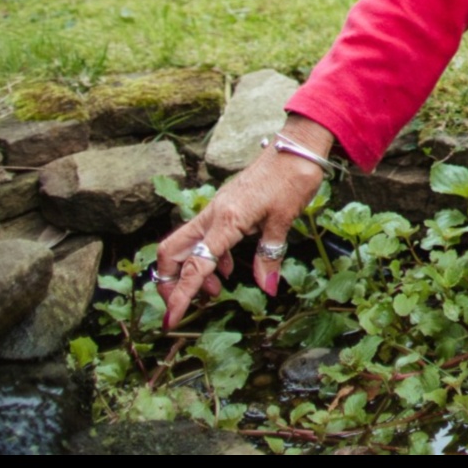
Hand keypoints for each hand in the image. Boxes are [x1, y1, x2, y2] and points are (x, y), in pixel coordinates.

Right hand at [153, 114, 331, 328]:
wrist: (297, 145)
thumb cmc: (293, 178)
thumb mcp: (284, 219)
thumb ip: (270, 256)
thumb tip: (268, 289)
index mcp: (226, 221)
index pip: (195, 266)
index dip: (180, 296)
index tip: (170, 321)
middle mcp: (213, 215)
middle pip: (170, 253)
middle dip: (169, 282)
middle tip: (187, 304)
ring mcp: (215, 209)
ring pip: (183, 244)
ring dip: (191, 271)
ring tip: (215, 290)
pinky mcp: (223, 206)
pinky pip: (202, 236)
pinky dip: (207, 256)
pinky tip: (227, 267)